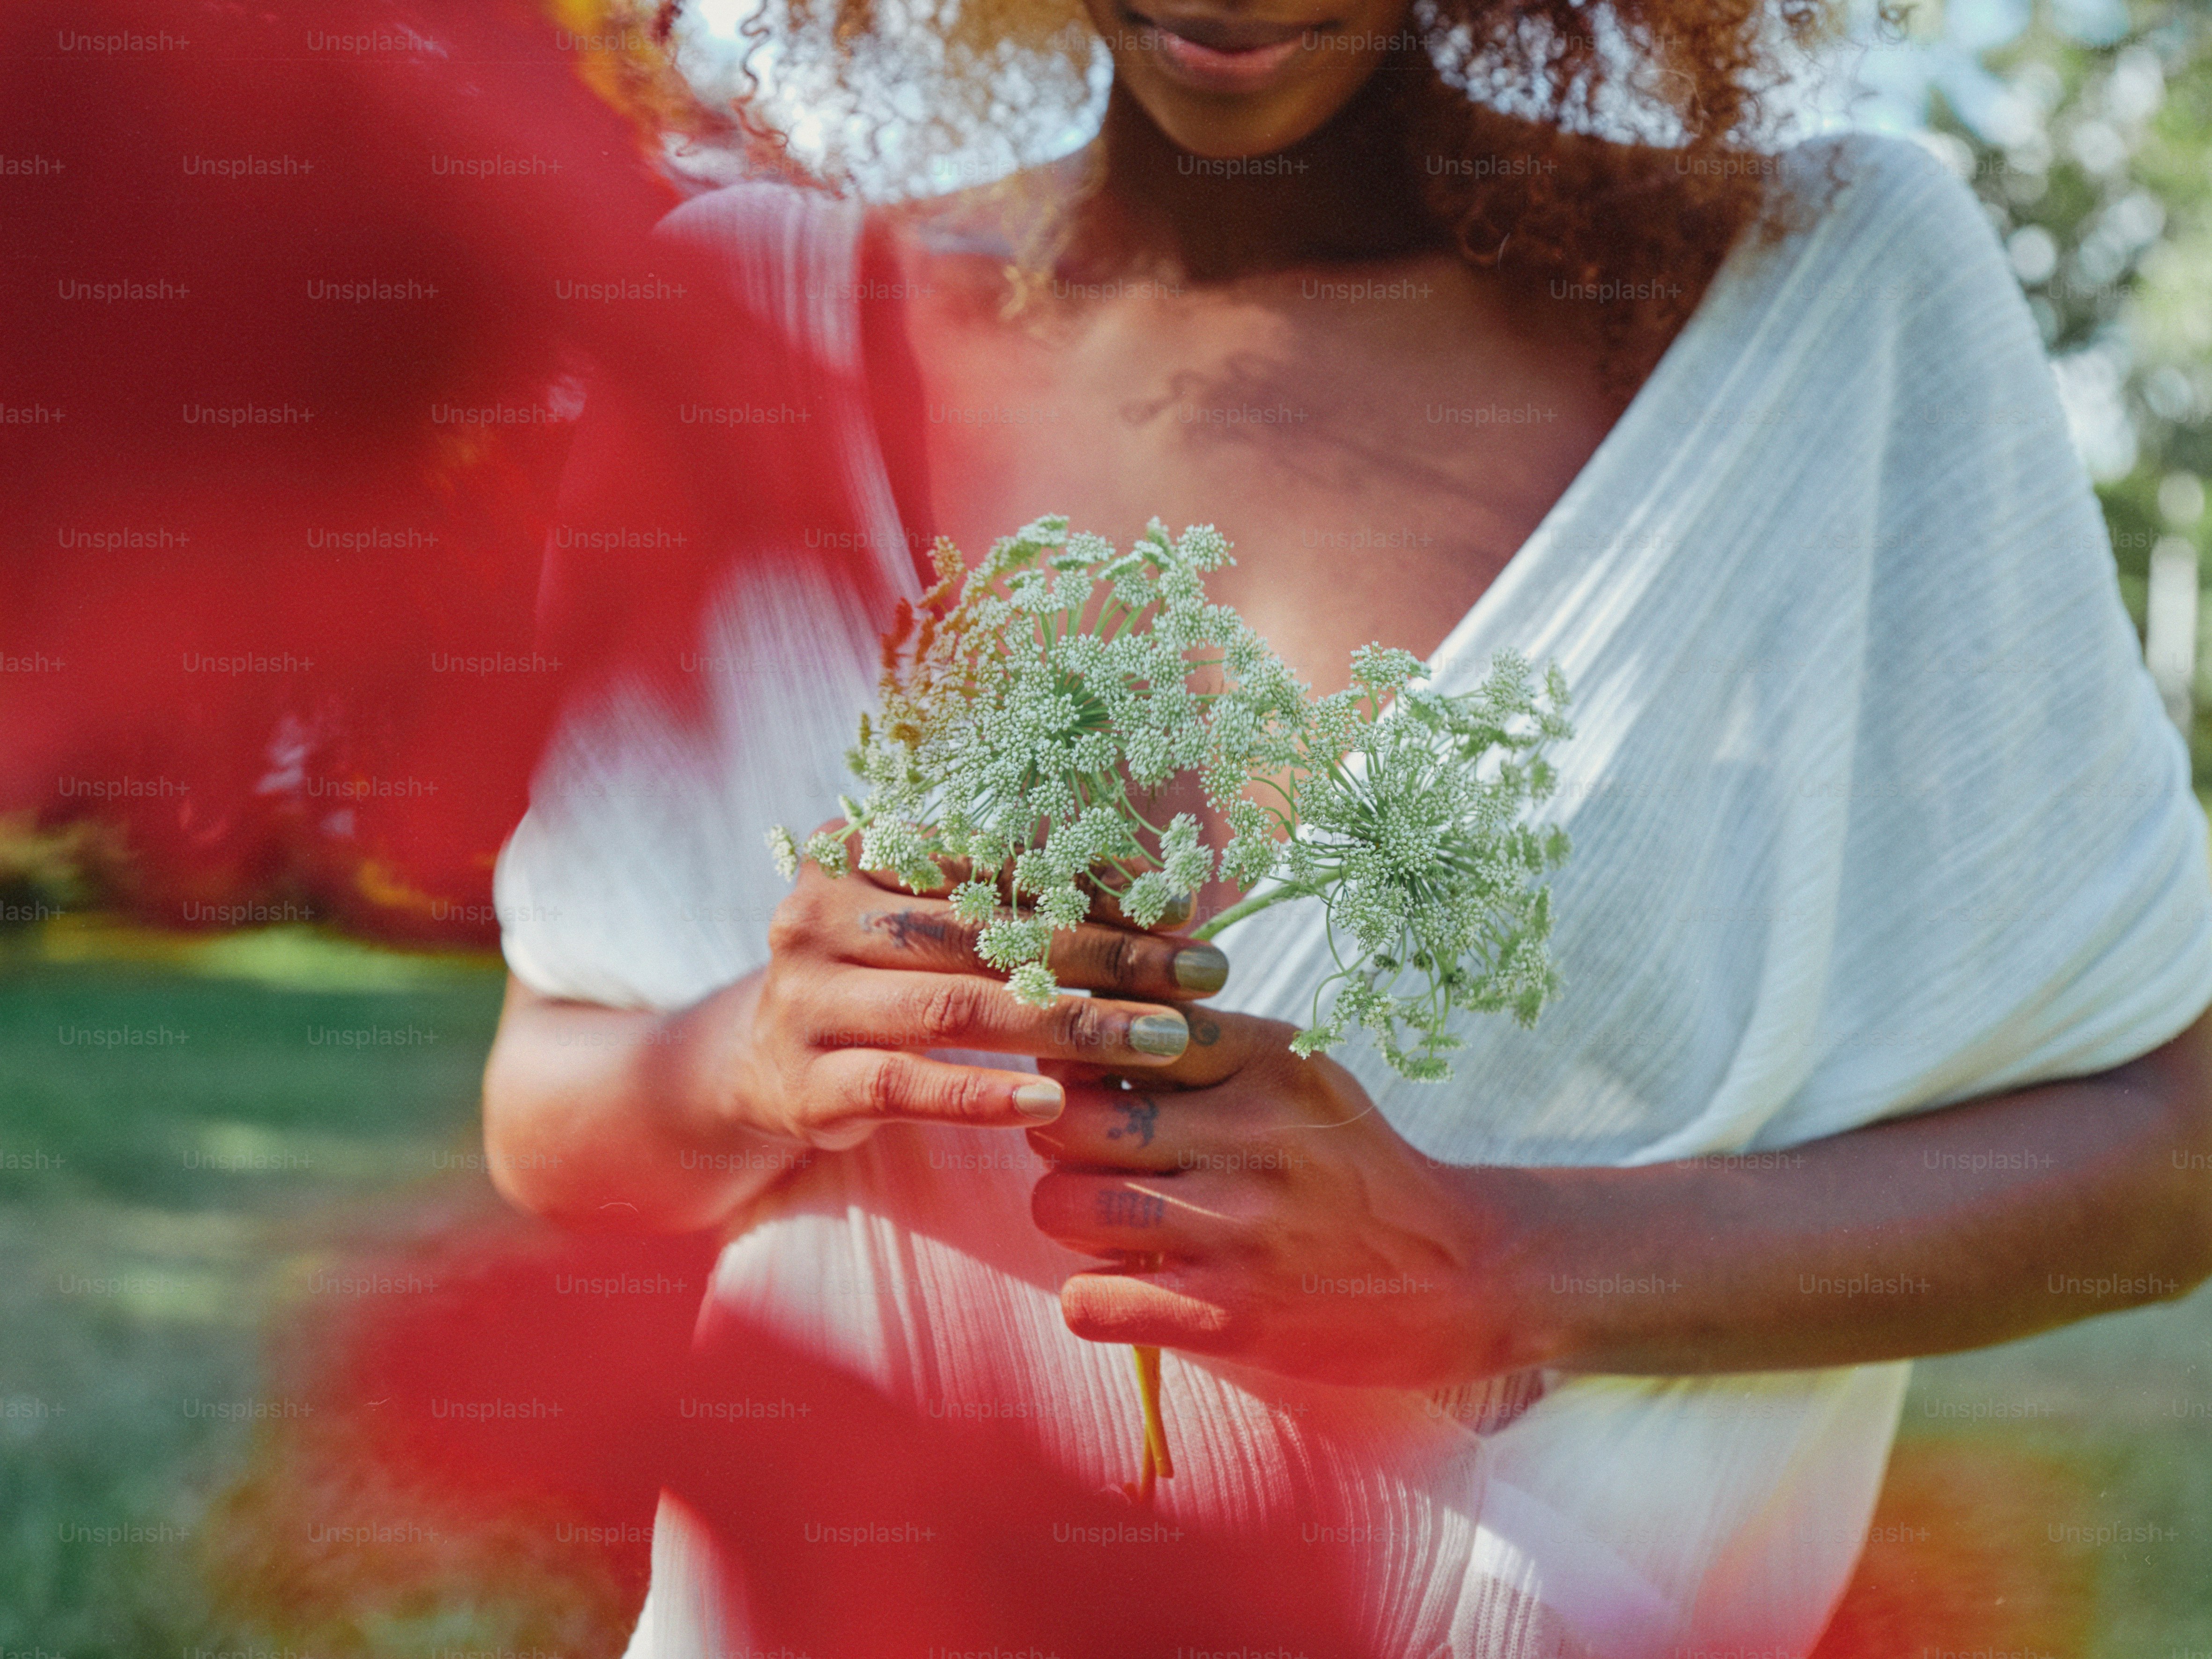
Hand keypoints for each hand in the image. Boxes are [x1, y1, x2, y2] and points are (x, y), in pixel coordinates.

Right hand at [728, 821, 1232, 1150]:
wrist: (756, 1063)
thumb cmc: (875, 980)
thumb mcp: (925, 928)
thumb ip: (1009, 907)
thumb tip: (1162, 905)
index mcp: (853, 853)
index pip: (992, 869)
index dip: (1092, 892)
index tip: (1185, 916)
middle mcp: (818, 917)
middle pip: (985, 937)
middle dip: (1104, 959)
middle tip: (1199, 976)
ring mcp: (805, 1000)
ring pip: (954, 1009)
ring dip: (1068, 1028)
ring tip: (1159, 1040)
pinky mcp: (806, 1082)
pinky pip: (905, 1085)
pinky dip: (980, 1095)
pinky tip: (1051, 1104)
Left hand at [1026, 1011, 1536, 1390]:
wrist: (1463, 1274)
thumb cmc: (1353, 1170)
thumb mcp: (1296, 1081)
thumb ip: (1196, 1054)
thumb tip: (1066, 1049)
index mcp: (1266, 1060)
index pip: (1116, 1032)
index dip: (1084, 1066)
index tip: (1099, 1093)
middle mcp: (1251, 1133)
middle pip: (1068, 1120)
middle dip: (1059, 1146)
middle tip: (1091, 1166)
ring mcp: (1241, 1227)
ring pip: (1063, 1208)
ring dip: (1069, 1222)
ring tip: (1110, 1228)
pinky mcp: (1233, 1316)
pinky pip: (1089, 1303)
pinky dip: (1092, 1302)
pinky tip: (1131, 1292)